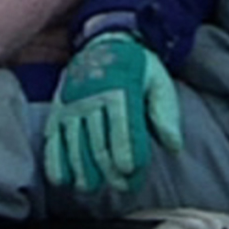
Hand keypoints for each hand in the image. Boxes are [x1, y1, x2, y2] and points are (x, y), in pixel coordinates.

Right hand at [43, 32, 185, 193]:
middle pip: (98, 138)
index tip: (130, 171)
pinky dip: (55, 159)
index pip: (124, 126)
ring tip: (89, 187)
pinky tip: (61, 179)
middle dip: (108, 166)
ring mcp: (73, 103)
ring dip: (81, 167)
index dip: (126, 150)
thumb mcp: (159, 81)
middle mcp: (93, 96)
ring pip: (74, 141)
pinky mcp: (59, 108)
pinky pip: (54, 136)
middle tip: (119, 186)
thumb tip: (174, 145)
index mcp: (121, 89)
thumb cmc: (137, 67)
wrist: (104, 42)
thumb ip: (166, 112)